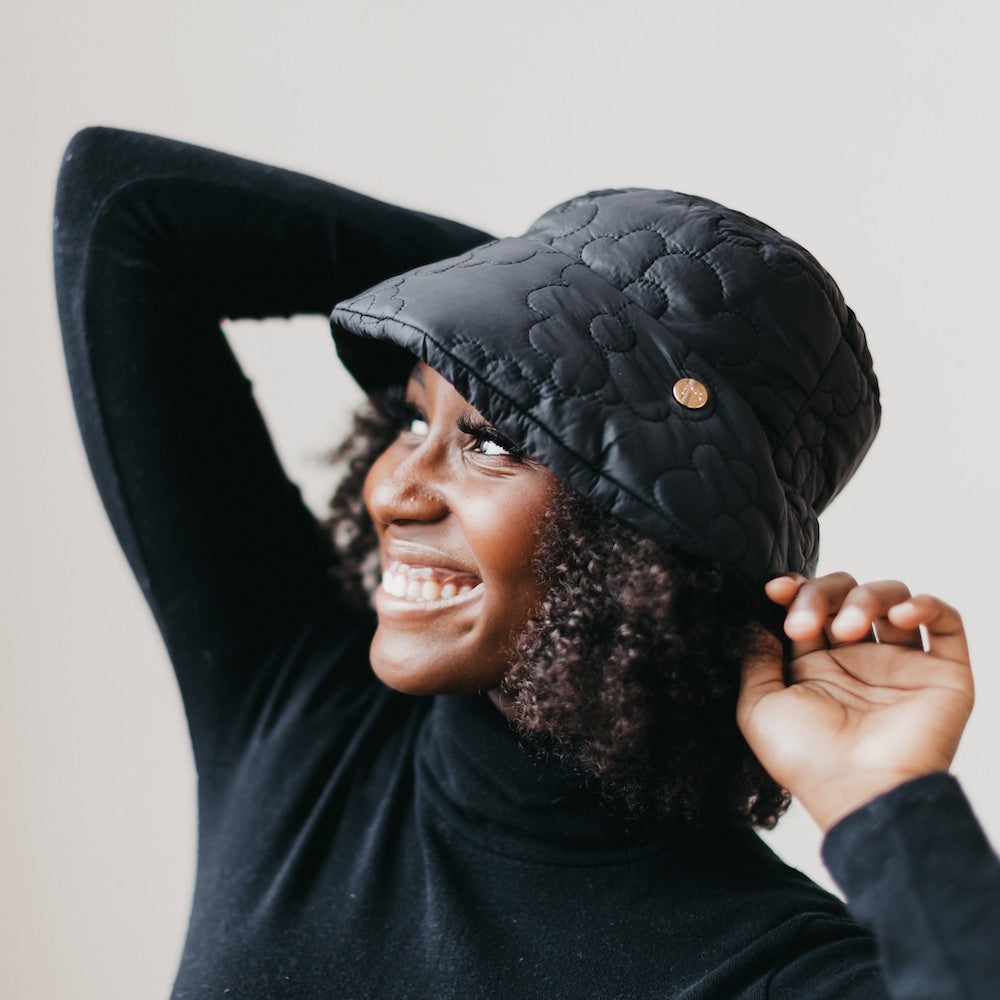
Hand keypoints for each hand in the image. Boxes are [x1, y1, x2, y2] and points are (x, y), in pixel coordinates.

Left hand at [737, 573, 973, 831]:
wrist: (858, 793)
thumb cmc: (807, 762)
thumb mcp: (759, 707)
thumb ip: (756, 657)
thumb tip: (754, 618)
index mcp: (816, 665)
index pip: (808, 605)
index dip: (794, 588)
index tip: (775, 590)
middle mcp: (858, 660)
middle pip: (845, 594)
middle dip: (821, 594)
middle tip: (805, 625)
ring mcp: (900, 664)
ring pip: (890, 597)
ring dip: (865, 598)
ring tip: (847, 629)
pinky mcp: (942, 674)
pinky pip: (945, 622)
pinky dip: (925, 604)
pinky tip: (900, 613)